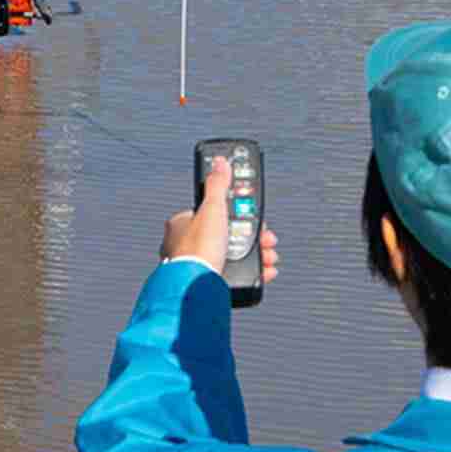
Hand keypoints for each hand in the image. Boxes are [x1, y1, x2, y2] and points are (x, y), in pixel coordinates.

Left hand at [160, 156, 280, 282]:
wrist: (195, 288)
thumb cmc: (197, 250)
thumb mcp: (212, 209)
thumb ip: (218, 185)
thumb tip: (220, 162)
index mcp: (182, 224)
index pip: (214, 210)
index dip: (238, 212)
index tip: (253, 214)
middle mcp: (186, 244)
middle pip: (228, 234)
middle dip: (252, 235)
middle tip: (267, 237)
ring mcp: (197, 263)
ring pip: (233, 254)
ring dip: (256, 254)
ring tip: (268, 255)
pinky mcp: (208, 281)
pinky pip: (234, 273)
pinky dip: (252, 271)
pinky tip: (263, 270)